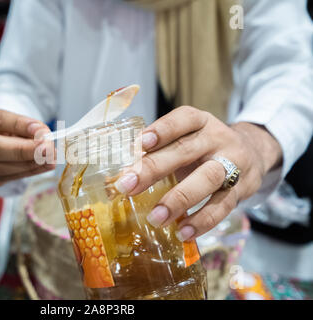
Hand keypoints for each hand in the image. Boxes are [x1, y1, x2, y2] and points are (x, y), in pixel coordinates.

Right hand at [0, 106, 54, 185]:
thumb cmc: (4, 127)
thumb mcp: (12, 120)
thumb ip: (27, 127)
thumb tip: (44, 136)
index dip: (20, 125)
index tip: (42, 130)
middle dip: (24, 150)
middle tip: (47, 150)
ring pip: (0, 168)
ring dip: (29, 165)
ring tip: (50, 160)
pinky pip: (6, 178)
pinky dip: (27, 172)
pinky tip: (42, 167)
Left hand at [114, 106, 281, 239]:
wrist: (255, 153)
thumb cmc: (206, 148)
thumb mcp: (188, 139)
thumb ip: (161, 151)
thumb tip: (122, 175)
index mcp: (201, 122)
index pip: (183, 120)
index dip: (162, 130)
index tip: (140, 143)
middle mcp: (217, 139)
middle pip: (186, 150)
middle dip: (154, 168)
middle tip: (128, 186)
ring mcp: (233, 163)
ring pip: (207, 179)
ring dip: (179, 199)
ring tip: (155, 217)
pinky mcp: (242, 189)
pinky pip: (222, 206)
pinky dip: (201, 220)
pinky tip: (182, 232)